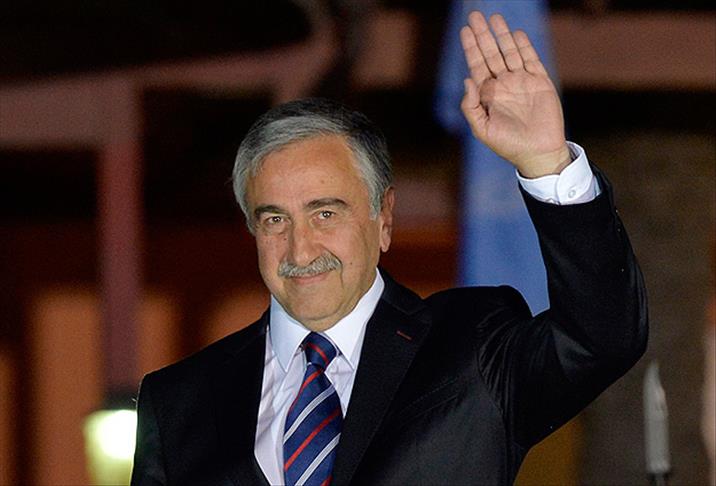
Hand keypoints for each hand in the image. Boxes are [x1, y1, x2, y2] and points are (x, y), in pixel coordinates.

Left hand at [460, 12, 569, 177]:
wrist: (537, 153)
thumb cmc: (507, 145)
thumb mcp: (482, 129)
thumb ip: (470, 106)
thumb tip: (466, 80)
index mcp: (488, 95)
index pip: (477, 65)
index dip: (471, 48)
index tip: (464, 30)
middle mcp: (504, 84)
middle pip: (491, 53)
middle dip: (483, 35)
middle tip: (474, 15)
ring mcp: (522, 81)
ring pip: (509, 52)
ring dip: (502, 35)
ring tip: (494, 17)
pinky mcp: (540, 82)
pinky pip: (530, 59)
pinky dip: (523, 46)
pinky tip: (515, 33)